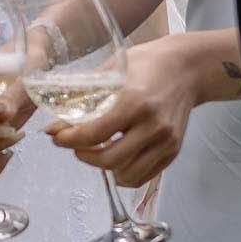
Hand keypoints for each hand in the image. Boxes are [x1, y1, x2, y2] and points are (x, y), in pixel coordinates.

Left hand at [51, 34, 200, 186]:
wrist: (187, 69)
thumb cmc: (146, 64)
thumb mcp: (112, 71)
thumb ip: (84, 98)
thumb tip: (53, 127)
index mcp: (134, 101)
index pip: (94, 133)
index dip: (68, 139)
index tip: (56, 137)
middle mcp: (153, 125)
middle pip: (108, 159)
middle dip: (83, 155)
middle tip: (74, 144)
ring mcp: (166, 141)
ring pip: (126, 174)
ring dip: (104, 167)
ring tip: (96, 149)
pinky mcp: (173, 151)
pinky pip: (142, 176)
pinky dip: (124, 172)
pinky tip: (116, 155)